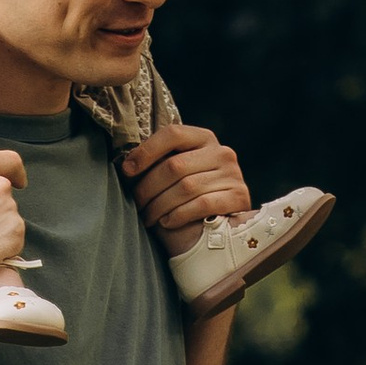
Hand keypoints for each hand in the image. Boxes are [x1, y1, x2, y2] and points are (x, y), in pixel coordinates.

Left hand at [121, 122, 251, 245]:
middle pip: (175, 165)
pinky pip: (202, 204)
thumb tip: (126, 165)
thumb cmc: (187, 198)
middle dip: (148, 187)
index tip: (126, 170)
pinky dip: (179, 215)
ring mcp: (233, 174)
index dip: (146, 151)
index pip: (172, 134)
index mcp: (203, 138)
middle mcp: (222, 152)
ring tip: (147, 217)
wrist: (219, 230)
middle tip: (136, 203)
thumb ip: (158, 164)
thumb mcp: (175, 174)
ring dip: (160, 206)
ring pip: (186, 187)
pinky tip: (167, 222)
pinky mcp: (239, 197)